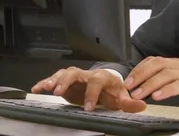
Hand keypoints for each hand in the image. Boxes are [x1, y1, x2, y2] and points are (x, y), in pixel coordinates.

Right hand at [31, 67, 145, 111]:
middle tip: (60, 92)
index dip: (92, 93)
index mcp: (102, 77)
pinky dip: (45, 82)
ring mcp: (76, 77)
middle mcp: (87, 74)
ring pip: (64, 73)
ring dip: (54, 80)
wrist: (106, 85)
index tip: (89, 107)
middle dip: (67, 81)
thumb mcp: (122, 97)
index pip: (96, 82)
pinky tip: (37, 88)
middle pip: (75, 72)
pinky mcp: (67, 82)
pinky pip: (54, 79)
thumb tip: (141, 105)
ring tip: (45, 88)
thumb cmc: (113, 91)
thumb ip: (130, 102)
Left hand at [125, 57, 178, 112]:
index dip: (140, 68)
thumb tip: (154, 86)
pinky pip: (178, 85)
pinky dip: (165, 90)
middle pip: (156, 64)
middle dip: (140, 75)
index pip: (155, 60)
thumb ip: (173, 80)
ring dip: (148, 85)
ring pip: (164, 75)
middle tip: (128, 86)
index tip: (129, 79)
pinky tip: (157, 97)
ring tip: (137, 95)